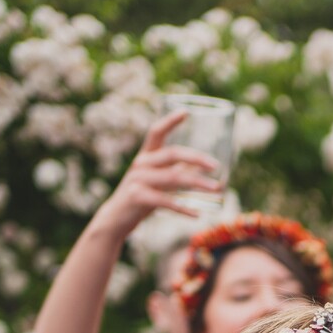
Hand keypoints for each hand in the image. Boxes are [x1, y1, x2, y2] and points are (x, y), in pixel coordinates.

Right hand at [88, 110, 221, 239]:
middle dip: (196, 158)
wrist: (115, 219)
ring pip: (173, 178)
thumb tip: (206, 170)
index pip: (156, 132)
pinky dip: (183, 207)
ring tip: (217, 190)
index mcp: (146, 157)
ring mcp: (137, 180)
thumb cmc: (141, 199)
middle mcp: (141, 164)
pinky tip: (197, 214)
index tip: (186, 112)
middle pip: (171, 154)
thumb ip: (177, 174)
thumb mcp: (158, 182)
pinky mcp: (137, 197)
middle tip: (216, 166)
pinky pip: (165, 201)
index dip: (170, 121)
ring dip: (198, 183)